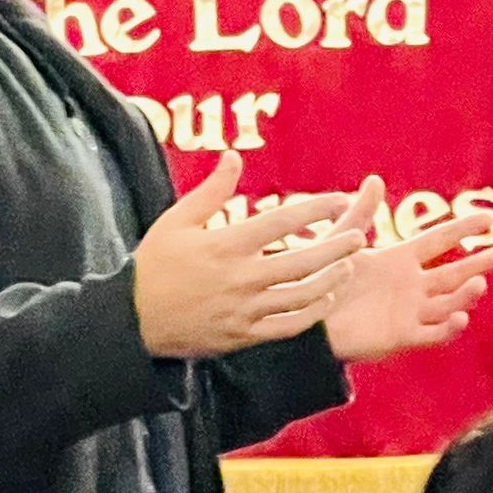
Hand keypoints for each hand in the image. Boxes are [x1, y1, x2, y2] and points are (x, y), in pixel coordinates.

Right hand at [133, 154, 364, 359]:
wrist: (134, 320)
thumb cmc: (154, 265)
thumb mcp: (175, 221)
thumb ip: (211, 191)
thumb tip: (234, 157)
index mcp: (225, 246)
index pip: (281, 222)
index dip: (316, 209)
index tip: (339, 200)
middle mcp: (240, 279)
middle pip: (302, 261)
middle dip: (336, 247)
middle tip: (359, 236)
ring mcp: (244, 310)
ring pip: (301, 296)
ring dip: (330, 279)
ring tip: (347, 264)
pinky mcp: (244, 335)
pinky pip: (288, 325)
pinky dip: (312, 312)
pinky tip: (325, 297)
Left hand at [323, 197, 492, 362]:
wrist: (307, 321)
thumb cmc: (323, 279)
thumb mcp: (342, 242)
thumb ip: (361, 213)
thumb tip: (375, 179)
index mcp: (400, 259)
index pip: (439, 240)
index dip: (464, 228)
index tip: (490, 217)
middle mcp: (412, 285)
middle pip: (452, 273)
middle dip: (475, 265)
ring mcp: (411, 311)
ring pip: (448, 302)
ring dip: (465, 294)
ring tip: (479, 283)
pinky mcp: (402, 337)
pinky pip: (432, 333)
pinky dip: (448, 328)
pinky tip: (460, 317)